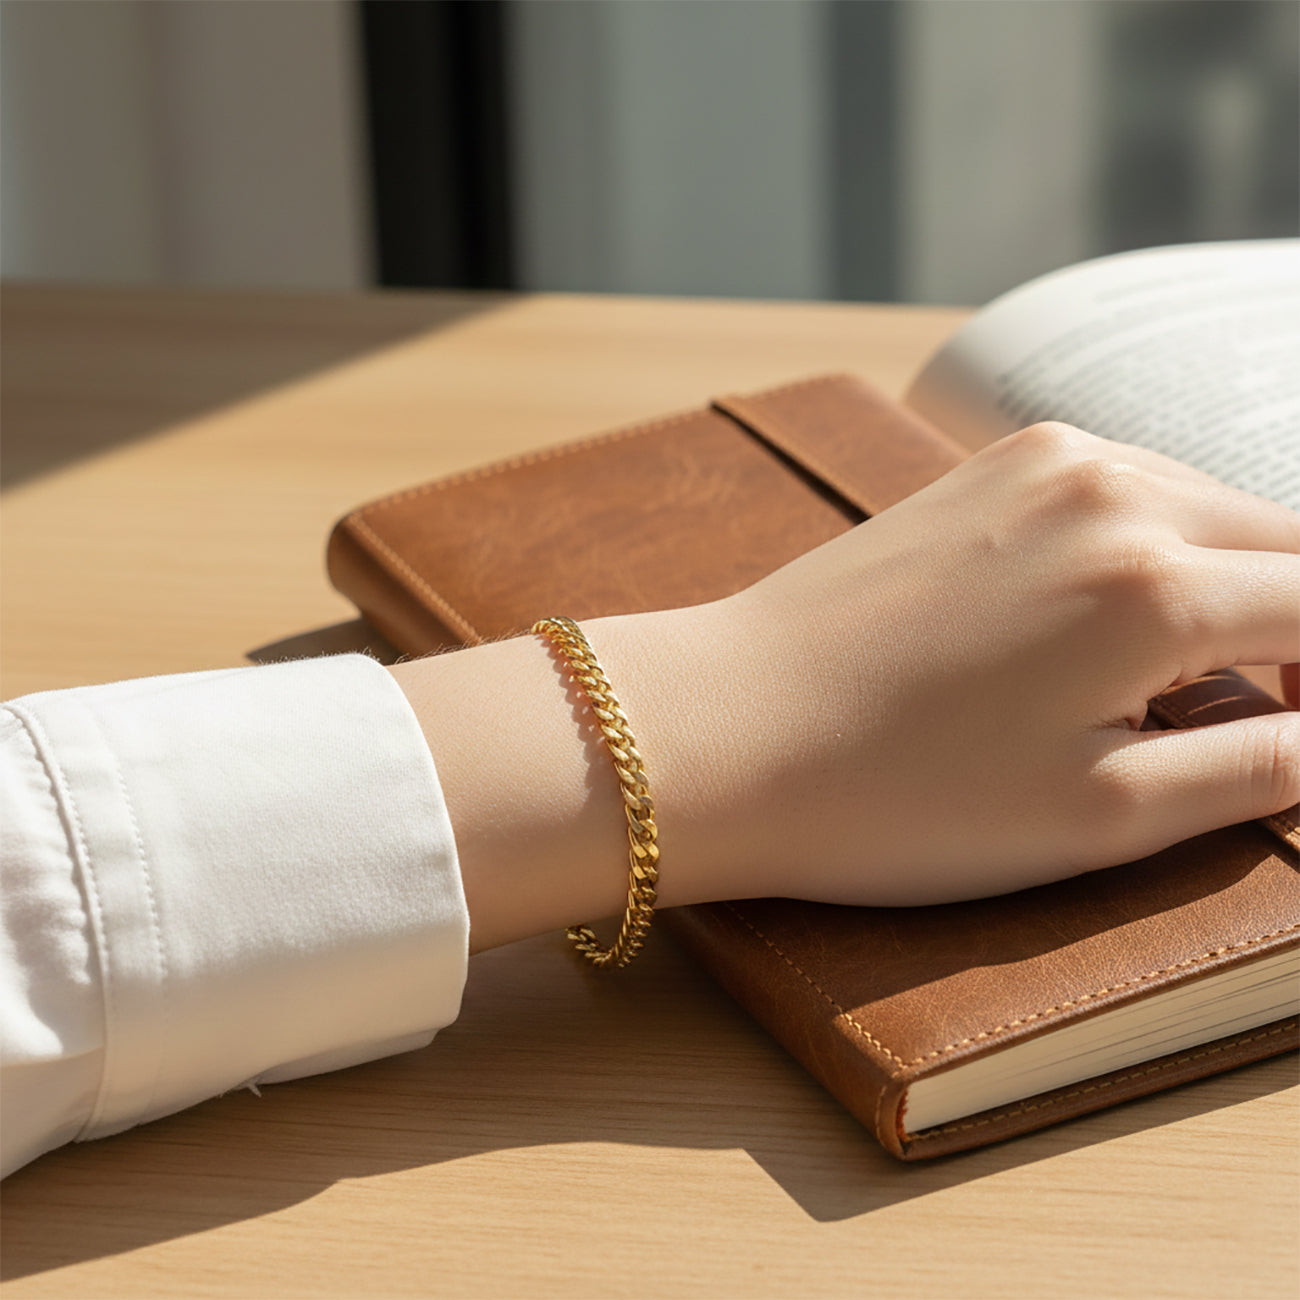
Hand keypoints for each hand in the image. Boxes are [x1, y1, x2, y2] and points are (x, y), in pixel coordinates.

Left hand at [647, 422, 1299, 905]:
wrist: (725, 729)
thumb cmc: (896, 796)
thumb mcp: (1098, 816)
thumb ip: (1257, 771)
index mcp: (1156, 586)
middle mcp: (1110, 492)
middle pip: (1281, 544)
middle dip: (1297, 630)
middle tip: (1268, 718)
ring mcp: (1039, 464)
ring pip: (1203, 508)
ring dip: (1230, 585)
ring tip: (1193, 685)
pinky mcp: (983, 470)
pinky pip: (1120, 489)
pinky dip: (1154, 546)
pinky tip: (1114, 623)